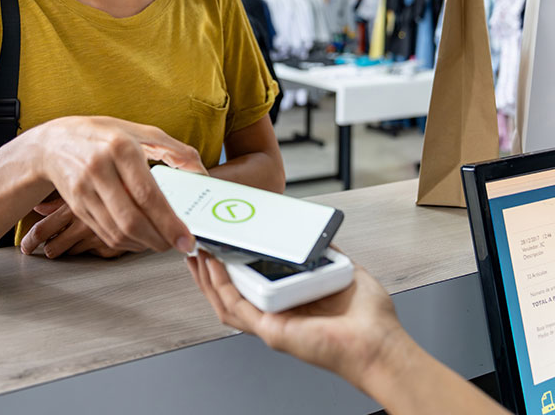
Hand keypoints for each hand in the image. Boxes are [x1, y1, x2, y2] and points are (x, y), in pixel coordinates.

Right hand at [28, 116, 207, 254]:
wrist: (54, 143)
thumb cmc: (101, 135)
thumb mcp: (137, 131)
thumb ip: (172, 148)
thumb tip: (200, 171)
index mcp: (120, 147)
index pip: (148, 194)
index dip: (169, 221)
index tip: (186, 238)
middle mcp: (100, 169)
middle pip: (131, 219)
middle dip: (159, 239)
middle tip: (177, 245)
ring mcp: (85, 190)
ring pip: (118, 232)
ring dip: (144, 244)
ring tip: (162, 241)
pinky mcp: (77, 206)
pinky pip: (105, 233)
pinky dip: (127, 242)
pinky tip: (140, 237)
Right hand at [187, 251, 404, 390]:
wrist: (379, 343)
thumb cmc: (368, 319)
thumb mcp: (342, 270)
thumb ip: (324, 253)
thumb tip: (314, 234)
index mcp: (288, 303)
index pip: (248, 285)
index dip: (228, 267)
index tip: (218, 244)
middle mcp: (275, 315)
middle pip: (228, 294)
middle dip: (207, 272)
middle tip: (197, 247)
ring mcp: (270, 324)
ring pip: (224, 301)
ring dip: (207, 277)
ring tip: (198, 254)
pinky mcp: (270, 330)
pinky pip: (236, 306)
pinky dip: (220, 285)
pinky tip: (213, 265)